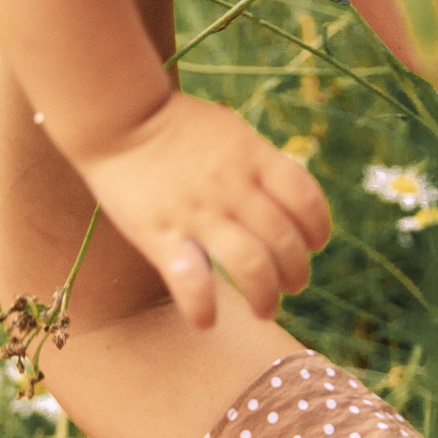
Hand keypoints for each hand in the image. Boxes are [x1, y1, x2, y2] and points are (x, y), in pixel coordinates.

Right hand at [72, 92, 330, 327]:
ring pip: (252, 267)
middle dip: (296, 273)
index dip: (318, 228)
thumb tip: (285, 200)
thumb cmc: (176, 127)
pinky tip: (206, 320)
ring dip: (265, 296)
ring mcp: (199, 213)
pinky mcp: (162, 235)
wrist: (119, 117)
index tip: (314, 244)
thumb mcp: (231, 131)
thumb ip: (259, 164)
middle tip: (291, 285)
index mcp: (254, 158)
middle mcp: (234, 188)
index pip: (306, 200)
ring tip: (265, 309)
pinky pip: (191, 281)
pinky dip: (203, 307)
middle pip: (285, 242)